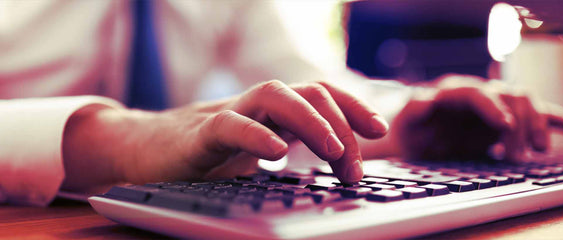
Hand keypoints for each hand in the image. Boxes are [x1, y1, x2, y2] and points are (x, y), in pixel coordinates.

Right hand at [61, 80, 388, 191]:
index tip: (378, 130)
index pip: (321, 94)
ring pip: (274, 95)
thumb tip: (338, 170)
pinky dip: (255, 135)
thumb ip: (291, 151)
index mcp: (273, 112)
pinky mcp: (197, 134)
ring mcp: (227, 114)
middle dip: (341, 125)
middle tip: (354, 169)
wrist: (142, 151)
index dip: (352, 106)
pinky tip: (275, 154)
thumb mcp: (259, 152)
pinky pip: (229, 125)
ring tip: (332, 152)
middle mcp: (255, 106)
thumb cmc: (206, 155)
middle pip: (308, 92)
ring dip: (310, 121)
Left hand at [390, 74, 562, 160]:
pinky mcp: (508, 120)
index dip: (494, 107)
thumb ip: (415, 109)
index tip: (506, 127)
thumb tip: (427, 99)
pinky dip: (554, 118)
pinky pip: (535, 114)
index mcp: (454, 92)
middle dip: (519, 123)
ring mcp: (497, 105)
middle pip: (509, 96)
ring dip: (537, 124)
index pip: (478, 93)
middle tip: (516, 156)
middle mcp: (480, 94)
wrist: (417, 137)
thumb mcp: (406, 122)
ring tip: (538, 150)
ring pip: (527, 103)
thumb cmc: (410, 128)